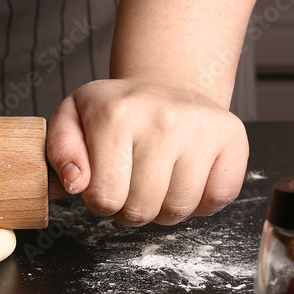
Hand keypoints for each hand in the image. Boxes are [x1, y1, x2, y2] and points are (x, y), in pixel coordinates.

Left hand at [46, 79, 248, 225]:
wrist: (163, 83)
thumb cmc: (113, 109)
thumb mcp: (71, 118)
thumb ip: (60, 151)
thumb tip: (75, 183)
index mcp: (113, 116)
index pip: (104, 199)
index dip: (100, 203)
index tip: (103, 185)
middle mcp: (161, 120)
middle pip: (141, 209)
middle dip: (129, 210)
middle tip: (129, 186)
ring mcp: (201, 128)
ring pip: (179, 210)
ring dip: (163, 210)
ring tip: (154, 184)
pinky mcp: (232, 138)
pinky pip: (218, 199)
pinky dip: (200, 202)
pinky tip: (184, 179)